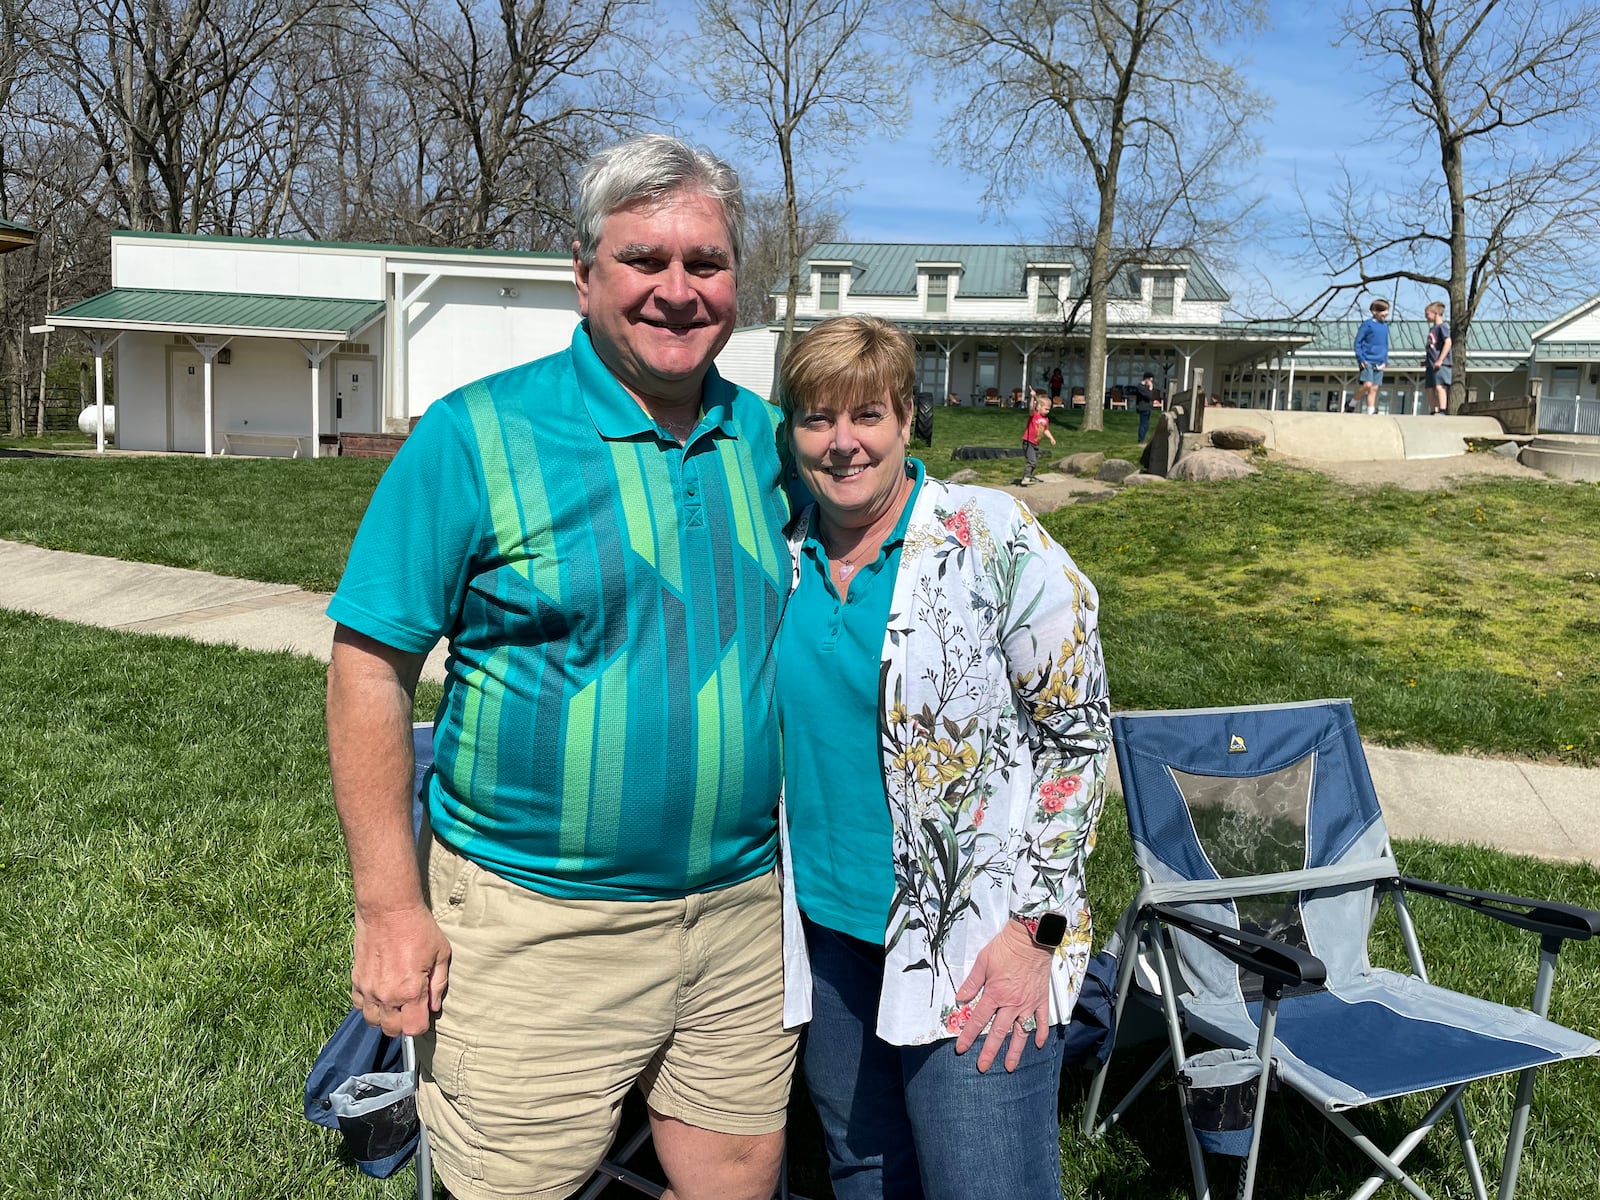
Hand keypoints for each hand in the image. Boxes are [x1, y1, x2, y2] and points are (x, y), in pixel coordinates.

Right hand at [351, 904, 451, 1036]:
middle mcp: (386, 995)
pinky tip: (379, 991)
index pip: (413, 1030)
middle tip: (411, 1006)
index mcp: (410, 991)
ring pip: (372, 1020)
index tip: (424, 1013)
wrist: (388, 909)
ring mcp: (368, 989)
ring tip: (394, 1000)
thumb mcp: (441, 954)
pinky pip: (358, 1004)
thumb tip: (434, 1007)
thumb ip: (439, 985)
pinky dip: (369, 1003)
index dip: (421, 1025)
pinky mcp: (356, 979)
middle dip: (403, 1023)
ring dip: (384, 1015)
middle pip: (391, 1030)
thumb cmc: (418, 928)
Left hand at [952, 921, 1052, 1072]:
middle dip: (989, 1052)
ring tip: (1010, 1066)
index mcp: (995, 994)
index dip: (968, 1035)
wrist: (1030, 939)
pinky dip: (1040, 1033)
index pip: (978, 1020)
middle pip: (998, 1032)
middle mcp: (1012, 1003)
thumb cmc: (1005, 948)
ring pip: (1021, 1032)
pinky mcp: (1041, 1000)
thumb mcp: (983, 962)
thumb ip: (971, 983)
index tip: (961, 1049)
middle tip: (983, 1067)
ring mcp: (1028, 1003)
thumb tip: (960, 999)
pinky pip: (1041, 1021)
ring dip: (1015, 1051)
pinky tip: (1037, 1044)